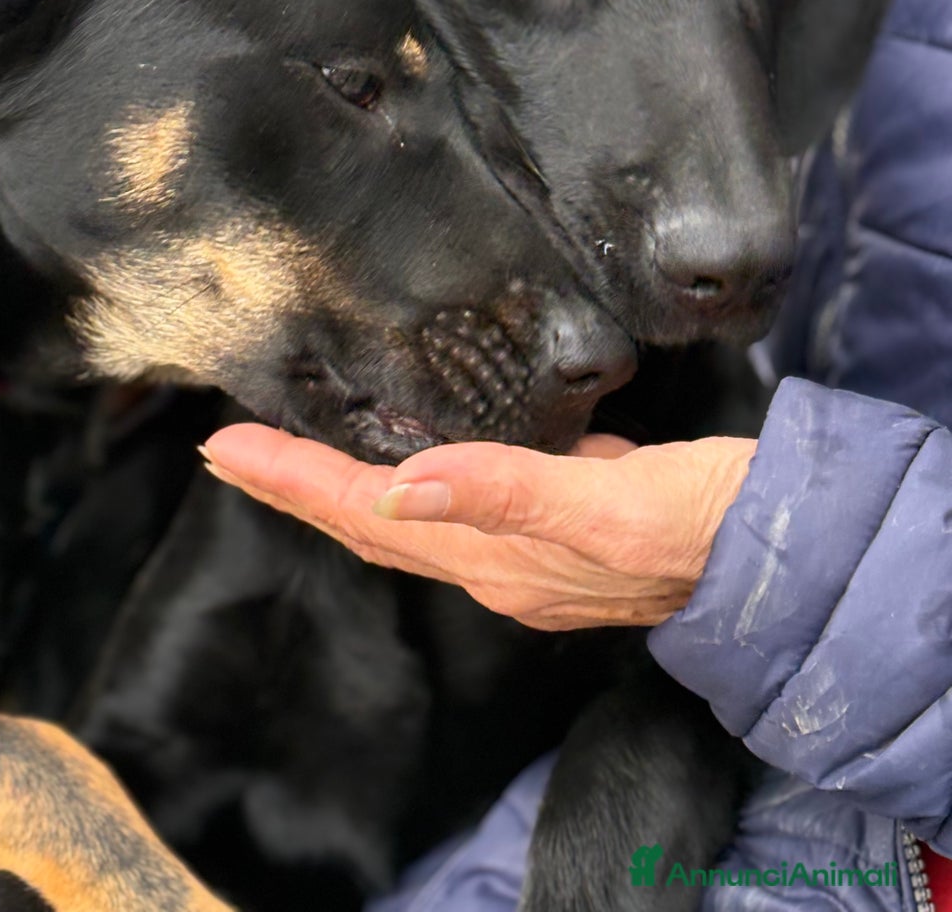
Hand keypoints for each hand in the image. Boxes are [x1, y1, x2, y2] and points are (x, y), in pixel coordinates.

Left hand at [201, 426, 755, 630]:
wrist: (781, 549)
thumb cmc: (705, 523)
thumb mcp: (611, 505)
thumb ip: (510, 494)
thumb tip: (405, 487)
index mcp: (496, 555)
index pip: (369, 513)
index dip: (293, 482)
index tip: (226, 446)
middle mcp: (495, 562)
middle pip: (370, 519)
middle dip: (294, 485)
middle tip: (228, 447)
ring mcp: (525, 546)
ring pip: (407, 512)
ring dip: (339, 482)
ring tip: (288, 452)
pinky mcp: (555, 520)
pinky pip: (455, 499)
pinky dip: (409, 475)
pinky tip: (404, 454)